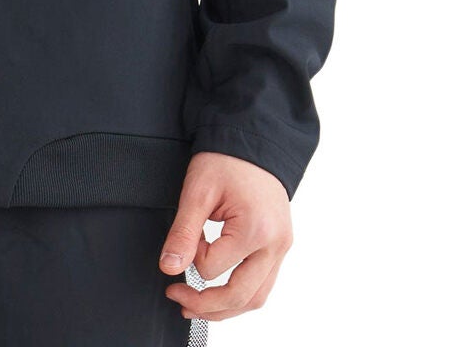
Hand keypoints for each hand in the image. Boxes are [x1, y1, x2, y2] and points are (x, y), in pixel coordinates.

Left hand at [158, 151, 292, 321]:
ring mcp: (282, 248)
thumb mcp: (197, 191)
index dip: (191, 255)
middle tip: (177, 298)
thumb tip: (169, 268)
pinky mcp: (280, 247)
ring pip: (256, 299)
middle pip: (241, 297)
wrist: (252, 142)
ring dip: (225, 308)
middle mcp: (275, 245)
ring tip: (196, 306)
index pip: (213, 268)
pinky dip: (241, 295)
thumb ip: (183, 232)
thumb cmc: (226, 160)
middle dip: (206, 306)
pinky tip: (219, 292)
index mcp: (256, 230)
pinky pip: (263, 284)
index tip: (187, 235)